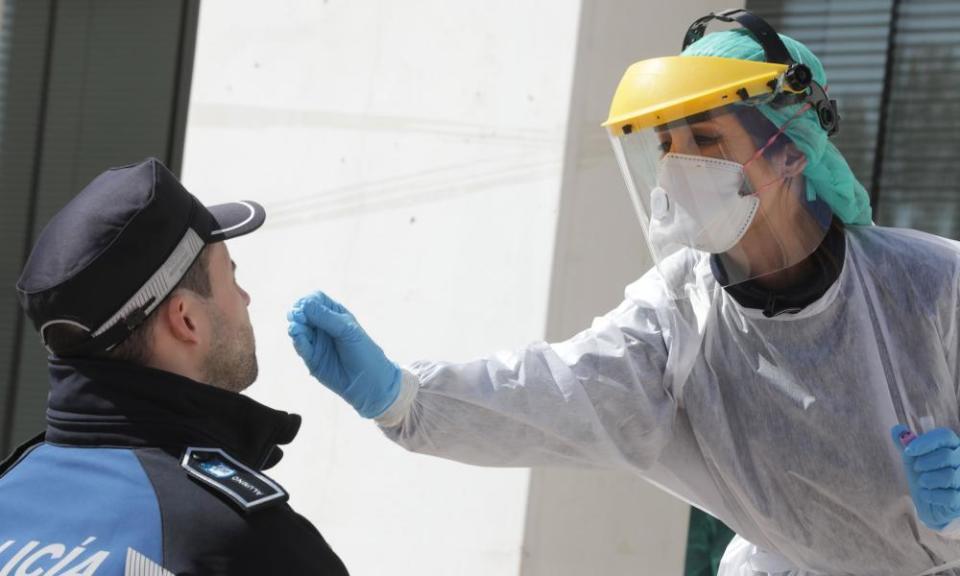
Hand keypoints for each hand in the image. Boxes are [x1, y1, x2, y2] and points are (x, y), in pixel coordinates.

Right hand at [288, 291, 400, 417]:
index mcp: (334, 314)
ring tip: (295, 328)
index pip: (315, 300)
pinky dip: (297, 341)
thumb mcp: (347, 329)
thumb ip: (325, 317)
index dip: (308, 301)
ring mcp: (316, 342)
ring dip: (295, 327)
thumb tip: (303, 304)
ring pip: (299, 330)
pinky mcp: (311, 358)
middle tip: (296, 316)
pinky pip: (301, 347)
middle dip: (297, 313)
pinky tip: (297, 338)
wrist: (370, 381)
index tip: (304, 305)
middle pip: (303, 313)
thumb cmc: (364, 351)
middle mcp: (323, 326)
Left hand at [891, 425, 959, 529]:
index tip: (908, 451)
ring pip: (949, 476)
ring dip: (927, 480)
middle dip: (924, 463)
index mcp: (952, 446)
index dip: (925, 442)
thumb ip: (905, 443)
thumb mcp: (912, 459)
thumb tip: (897, 429)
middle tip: (917, 469)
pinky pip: (950, 496)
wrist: (930, 504)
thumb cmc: (924, 476)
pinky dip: (932, 496)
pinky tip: (926, 495)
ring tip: (922, 482)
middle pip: (946, 456)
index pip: (945, 435)